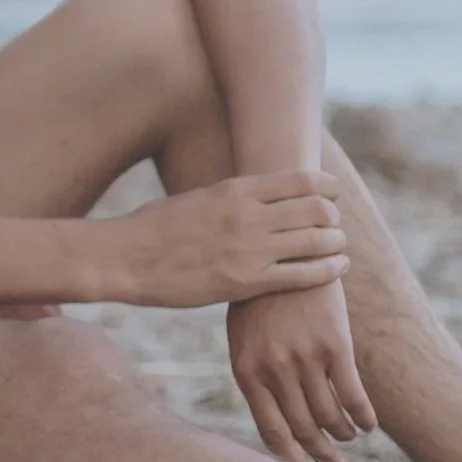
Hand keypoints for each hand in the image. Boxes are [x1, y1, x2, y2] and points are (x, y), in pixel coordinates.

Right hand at [107, 170, 348, 306]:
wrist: (124, 258)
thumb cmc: (152, 228)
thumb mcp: (196, 199)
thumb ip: (229, 198)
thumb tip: (251, 196)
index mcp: (234, 189)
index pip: (301, 180)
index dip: (327, 187)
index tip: (333, 194)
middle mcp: (248, 215)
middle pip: (317, 209)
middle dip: (333, 216)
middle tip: (334, 225)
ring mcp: (249, 248)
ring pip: (318, 241)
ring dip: (336, 243)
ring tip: (338, 247)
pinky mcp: (247, 281)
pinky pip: (304, 275)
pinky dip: (329, 271)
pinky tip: (337, 268)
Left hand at [228, 283, 375, 461]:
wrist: (285, 254)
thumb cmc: (261, 299)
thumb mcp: (244, 337)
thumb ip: (256, 374)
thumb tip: (275, 419)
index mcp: (247, 371)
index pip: (271, 430)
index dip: (291, 456)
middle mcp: (275, 370)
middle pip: (304, 429)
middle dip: (321, 453)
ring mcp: (305, 359)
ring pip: (331, 416)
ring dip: (342, 434)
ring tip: (348, 439)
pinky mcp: (334, 346)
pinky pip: (354, 396)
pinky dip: (363, 417)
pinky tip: (368, 424)